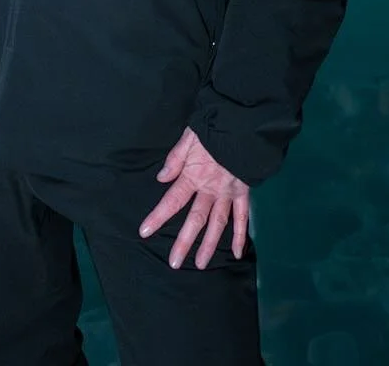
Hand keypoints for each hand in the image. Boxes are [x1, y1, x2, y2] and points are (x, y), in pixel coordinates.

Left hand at [138, 127, 249, 269]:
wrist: (242, 124)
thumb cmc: (213, 128)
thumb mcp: (189, 136)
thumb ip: (175, 158)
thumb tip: (161, 178)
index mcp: (193, 175)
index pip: (172, 200)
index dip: (158, 216)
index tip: (145, 231)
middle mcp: (210, 189)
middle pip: (195, 219)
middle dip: (184, 242)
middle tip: (174, 263)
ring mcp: (228, 193)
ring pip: (218, 223)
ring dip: (210, 245)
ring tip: (200, 264)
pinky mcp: (243, 192)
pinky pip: (242, 217)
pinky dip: (240, 235)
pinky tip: (238, 252)